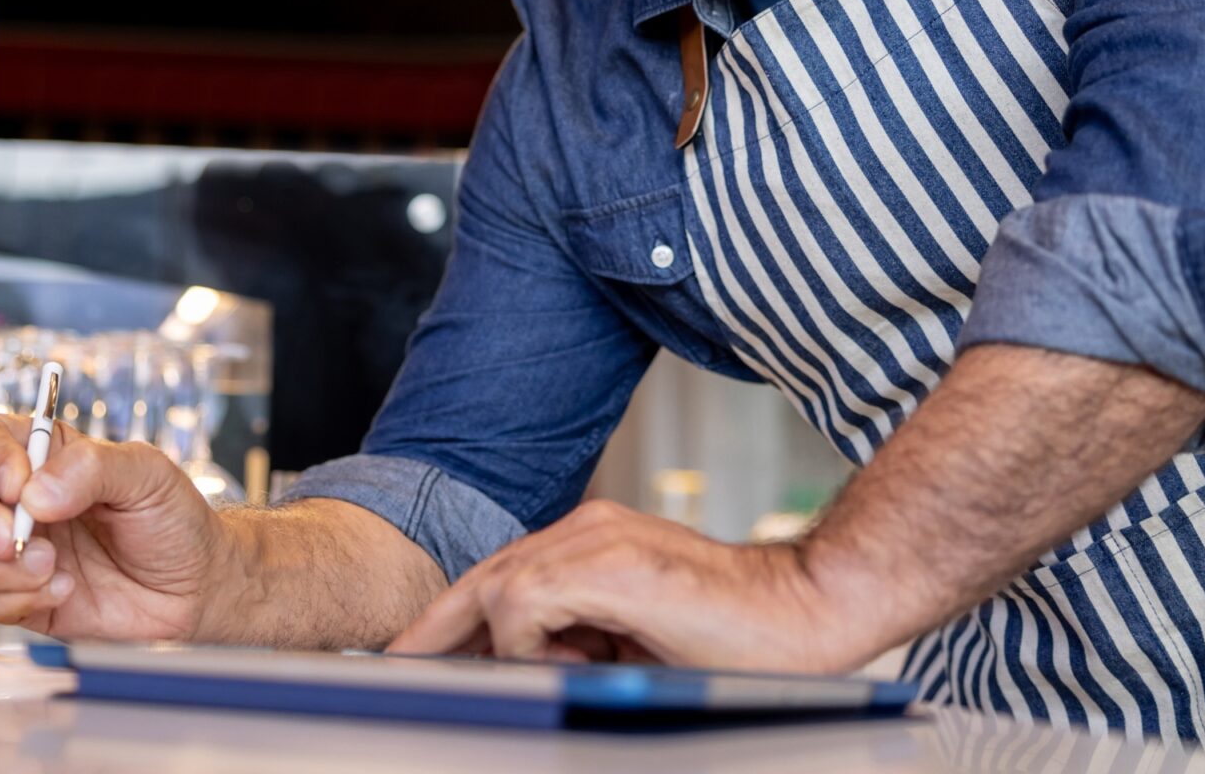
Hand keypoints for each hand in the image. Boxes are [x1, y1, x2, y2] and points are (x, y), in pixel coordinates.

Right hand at [0, 412, 231, 642]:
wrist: (195, 588)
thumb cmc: (172, 520)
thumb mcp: (147, 474)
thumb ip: (92, 468)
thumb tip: (34, 492)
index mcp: (38, 455)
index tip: (17, 484)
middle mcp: (12, 500)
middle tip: (9, 539)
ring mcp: (8, 552)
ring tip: (52, 568)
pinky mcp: (15, 599)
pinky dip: (18, 599)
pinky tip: (64, 591)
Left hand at [384, 500, 852, 671]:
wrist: (811, 611)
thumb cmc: (738, 637)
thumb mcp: (635, 641)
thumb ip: (579, 640)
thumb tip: (514, 670)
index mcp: (595, 542)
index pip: (503, 576)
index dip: (453, 619)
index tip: (414, 654)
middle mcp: (588, 529)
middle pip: (484, 576)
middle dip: (436, 630)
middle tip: (393, 666)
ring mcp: (598, 538)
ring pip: (500, 587)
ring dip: (510, 647)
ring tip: (573, 674)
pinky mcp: (608, 561)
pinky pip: (524, 602)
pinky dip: (533, 642)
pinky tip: (582, 663)